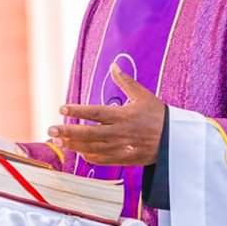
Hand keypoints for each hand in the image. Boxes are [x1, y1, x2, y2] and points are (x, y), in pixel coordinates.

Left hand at [47, 63, 164, 165]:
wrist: (176, 140)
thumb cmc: (158, 115)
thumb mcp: (143, 95)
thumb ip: (125, 81)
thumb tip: (114, 65)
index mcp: (123, 116)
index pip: (96, 113)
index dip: (78, 110)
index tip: (63, 108)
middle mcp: (120, 133)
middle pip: (89, 133)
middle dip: (68, 132)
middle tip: (51, 129)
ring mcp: (121, 148)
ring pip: (93, 148)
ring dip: (74, 145)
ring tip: (58, 140)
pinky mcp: (125, 160)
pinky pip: (103, 160)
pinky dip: (88, 156)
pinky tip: (77, 151)